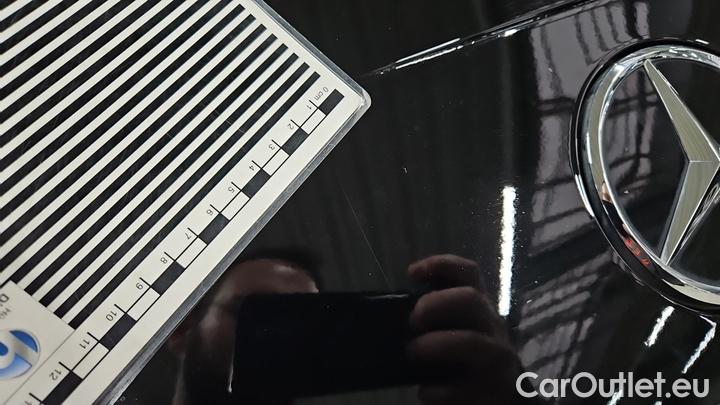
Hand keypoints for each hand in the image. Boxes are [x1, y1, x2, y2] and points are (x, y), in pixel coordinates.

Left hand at [408, 255, 524, 403]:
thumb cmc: (468, 357)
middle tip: (413, 320)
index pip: (469, 272)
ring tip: (413, 353)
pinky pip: (463, 388)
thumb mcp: (458, 329)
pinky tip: (425, 393)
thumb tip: (396, 319)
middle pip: (470, 299)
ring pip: (471, 342)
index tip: (413, 272)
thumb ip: (437, 318)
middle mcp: (492, 325)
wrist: (504, 397)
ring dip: (435, 345)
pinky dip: (438, 391)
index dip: (442, 264)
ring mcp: (497, 357)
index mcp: (479, 306)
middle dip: (436, 304)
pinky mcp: (495, 389)